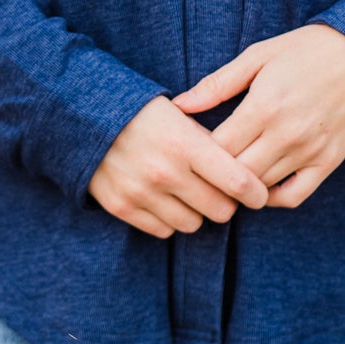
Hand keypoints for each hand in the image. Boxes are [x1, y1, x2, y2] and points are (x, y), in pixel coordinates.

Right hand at [88, 95, 270, 238]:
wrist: (84, 115)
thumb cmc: (142, 113)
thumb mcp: (179, 115)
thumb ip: (209, 143)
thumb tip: (244, 171)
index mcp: (185, 144)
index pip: (238, 182)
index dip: (256, 193)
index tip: (260, 194)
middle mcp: (165, 172)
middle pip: (220, 210)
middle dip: (226, 203)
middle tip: (221, 191)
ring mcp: (142, 193)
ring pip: (193, 224)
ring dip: (196, 212)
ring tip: (188, 191)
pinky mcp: (123, 208)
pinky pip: (164, 230)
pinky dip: (169, 219)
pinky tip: (164, 198)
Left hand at [173, 24, 344, 209]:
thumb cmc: (307, 49)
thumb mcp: (258, 55)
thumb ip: (217, 83)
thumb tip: (178, 105)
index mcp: (263, 105)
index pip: (216, 148)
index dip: (197, 152)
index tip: (189, 147)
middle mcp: (286, 134)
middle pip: (235, 174)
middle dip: (214, 174)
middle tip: (202, 168)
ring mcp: (309, 151)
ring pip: (261, 188)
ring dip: (240, 186)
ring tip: (226, 176)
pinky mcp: (328, 162)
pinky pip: (294, 196)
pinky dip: (272, 198)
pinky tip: (260, 184)